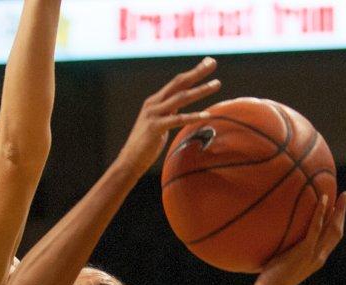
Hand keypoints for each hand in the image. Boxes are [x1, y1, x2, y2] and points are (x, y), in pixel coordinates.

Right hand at [116, 57, 220, 175]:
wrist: (129, 161)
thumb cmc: (145, 145)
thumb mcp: (159, 123)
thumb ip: (168, 112)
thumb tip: (180, 104)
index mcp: (154, 101)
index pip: (176, 82)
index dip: (193, 72)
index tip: (207, 62)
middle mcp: (153, 104)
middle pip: (179, 83)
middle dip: (197, 72)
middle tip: (213, 62)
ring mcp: (153, 114)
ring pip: (181, 98)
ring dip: (200, 90)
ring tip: (216, 84)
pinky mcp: (155, 127)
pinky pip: (178, 120)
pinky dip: (193, 116)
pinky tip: (207, 115)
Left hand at [252, 192, 345, 284]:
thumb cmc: (270, 281)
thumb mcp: (283, 264)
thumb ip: (288, 253)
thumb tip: (279, 238)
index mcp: (317, 260)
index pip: (332, 239)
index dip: (337, 223)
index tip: (338, 209)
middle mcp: (319, 257)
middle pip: (337, 231)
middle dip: (342, 212)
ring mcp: (313, 254)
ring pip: (331, 228)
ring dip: (338, 209)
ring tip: (342, 194)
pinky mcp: (304, 251)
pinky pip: (315, 228)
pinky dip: (320, 213)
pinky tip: (323, 199)